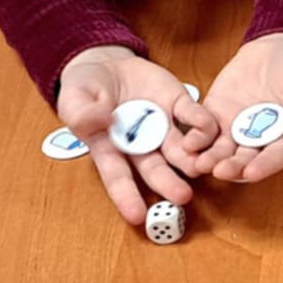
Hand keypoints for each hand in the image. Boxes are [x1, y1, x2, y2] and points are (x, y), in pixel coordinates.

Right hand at [58, 46, 217, 224]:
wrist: (107, 65)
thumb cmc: (85, 90)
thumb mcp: (74, 100)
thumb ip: (81, 113)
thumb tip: (99, 120)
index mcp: (110, 148)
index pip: (118, 176)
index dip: (127, 196)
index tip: (136, 216)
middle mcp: (141, 144)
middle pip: (156, 169)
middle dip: (169, 183)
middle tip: (182, 197)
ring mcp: (162, 126)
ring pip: (181, 149)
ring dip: (192, 159)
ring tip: (200, 167)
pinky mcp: (179, 105)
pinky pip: (195, 118)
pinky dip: (203, 125)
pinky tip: (208, 131)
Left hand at [190, 33, 282, 182]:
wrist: (278, 46)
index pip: (276, 156)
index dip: (264, 166)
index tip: (252, 171)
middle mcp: (260, 136)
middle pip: (245, 159)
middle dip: (232, 167)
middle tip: (219, 171)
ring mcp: (236, 125)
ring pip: (221, 149)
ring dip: (210, 158)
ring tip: (199, 162)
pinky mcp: (216, 112)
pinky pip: (203, 129)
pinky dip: (195, 137)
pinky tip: (188, 141)